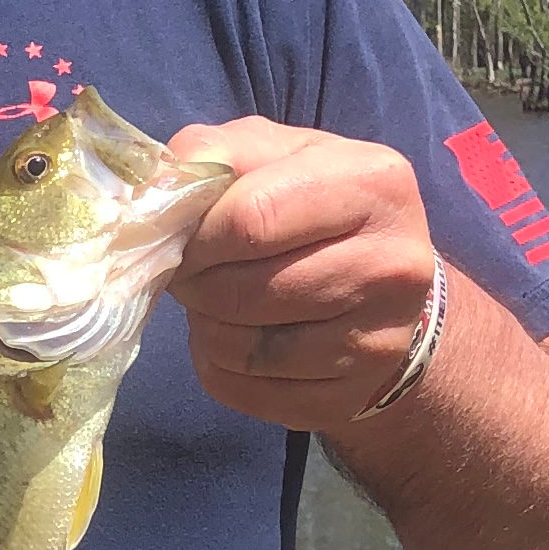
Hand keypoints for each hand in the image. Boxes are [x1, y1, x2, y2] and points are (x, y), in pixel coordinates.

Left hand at [165, 117, 441, 432]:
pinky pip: (249, 393)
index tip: (176, 238)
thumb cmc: (317, 206)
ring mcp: (378, 340)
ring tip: (214, 303)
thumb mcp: (278, 154)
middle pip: (244, 291)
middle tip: (189, 274)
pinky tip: (234, 342)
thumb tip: (157, 189)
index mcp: (374, 184)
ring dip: (206, 328)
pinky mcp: (351, 396)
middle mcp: (391, 264)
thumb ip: (217, 153)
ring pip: (243, 349)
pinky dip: (221, 369)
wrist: (388, 284)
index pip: (251, 219)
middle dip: (195, 284)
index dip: (195, 236)